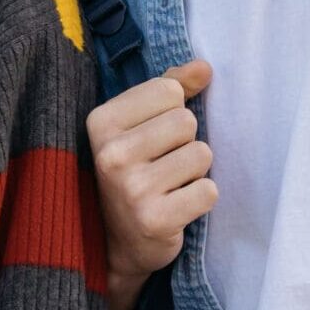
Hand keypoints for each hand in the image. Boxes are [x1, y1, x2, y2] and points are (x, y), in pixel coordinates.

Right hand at [86, 59, 216, 294]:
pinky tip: (177, 207)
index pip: (169, 90)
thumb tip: (205, 67)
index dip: (171, 112)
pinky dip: (201, 198)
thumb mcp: (139, 124)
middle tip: (162, 165)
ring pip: (201, 154)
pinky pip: (208, 191)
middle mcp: (110, 153)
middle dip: (184, 142)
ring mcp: (131, 189)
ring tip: (169, 185)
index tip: (151, 137)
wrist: (116, 243)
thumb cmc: (133, 170)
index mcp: (100, 121)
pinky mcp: (155, 220)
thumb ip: (170, 88)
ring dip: (195, 171)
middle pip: (186, 121)